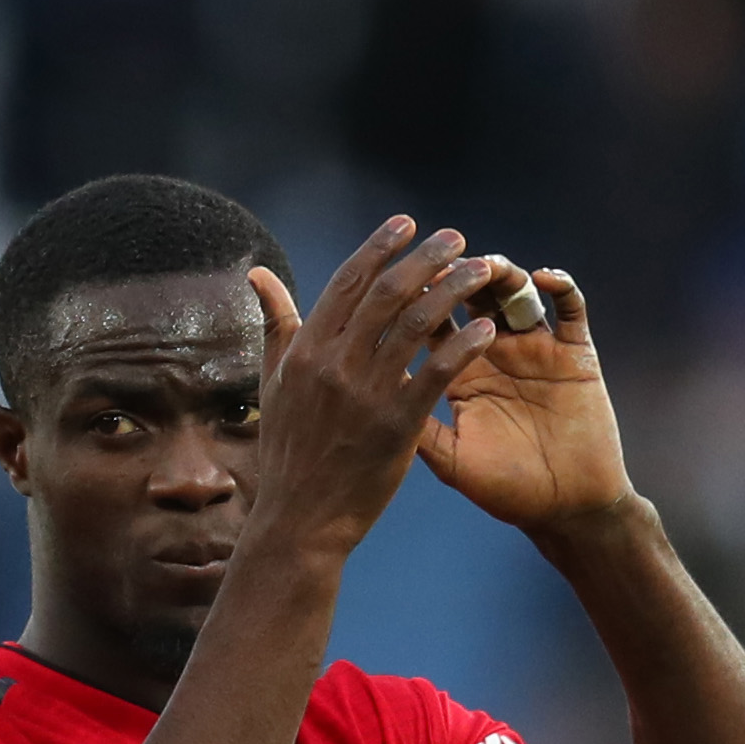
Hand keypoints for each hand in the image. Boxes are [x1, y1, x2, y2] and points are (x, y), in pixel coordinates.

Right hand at [245, 218, 514, 557]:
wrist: (300, 519)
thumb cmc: (288, 452)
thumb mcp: (273, 384)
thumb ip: (276, 325)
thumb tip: (258, 275)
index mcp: (305, 350)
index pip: (347, 282)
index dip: (379, 246)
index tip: (406, 224)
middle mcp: (334, 364)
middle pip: (387, 292)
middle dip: (425, 258)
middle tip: (456, 238)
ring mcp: (366, 394)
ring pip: (417, 323)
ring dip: (453, 290)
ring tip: (481, 271)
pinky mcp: (396, 425)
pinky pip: (437, 373)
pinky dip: (464, 345)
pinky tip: (486, 329)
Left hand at [419, 266, 635, 534]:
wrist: (567, 511)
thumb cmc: (506, 492)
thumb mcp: (453, 461)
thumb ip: (419, 429)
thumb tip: (371, 397)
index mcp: (459, 373)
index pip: (431, 322)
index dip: (417, 297)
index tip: (401, 279)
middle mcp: (494, 352)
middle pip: (471, 295)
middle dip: (457, 274)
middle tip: (445, 260)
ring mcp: (536, 349)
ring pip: (516, 293)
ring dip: (502, 273)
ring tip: (488, 267)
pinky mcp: (576, 354)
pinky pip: (571, 309)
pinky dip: (561, 287)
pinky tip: (544, 279)